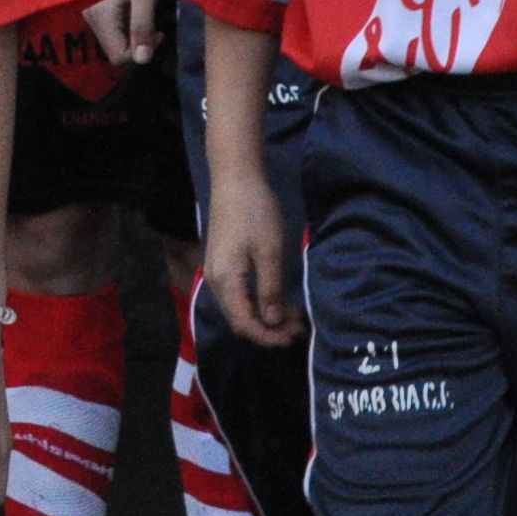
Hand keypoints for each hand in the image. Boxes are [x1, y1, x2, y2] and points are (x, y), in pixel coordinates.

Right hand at [88, 0, 162, 65]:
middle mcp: (90, 15)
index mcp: (100, 16)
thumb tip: (142, 60)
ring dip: (135, 31)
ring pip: (115, 36)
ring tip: (149, 12)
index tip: (158, 33)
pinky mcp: (97, 1)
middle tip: (158, 25)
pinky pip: (113, 23)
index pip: (118, 56)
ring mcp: (91, 8)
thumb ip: (142, 26)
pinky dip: (128, 20)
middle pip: (116, 47)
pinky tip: (139, 6)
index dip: (141, 52)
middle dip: (139, 42)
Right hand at [206, 164, 299, 344]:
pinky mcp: (224, 263)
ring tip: (295, 316)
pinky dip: (260, 302)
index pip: (244, 323)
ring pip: (241, 307)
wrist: (235, 179)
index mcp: (225, 281)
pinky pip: (240, 294)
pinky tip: (279, 299)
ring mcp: (218, 272)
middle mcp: (216, 281)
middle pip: (240, 319)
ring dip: (266, 316)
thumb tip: (272, 321)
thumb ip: (270, 290)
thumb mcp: (269, 252)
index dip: (268, 336)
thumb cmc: (254, 213)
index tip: (294, 336)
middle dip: (269, 329)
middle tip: (300, 327)